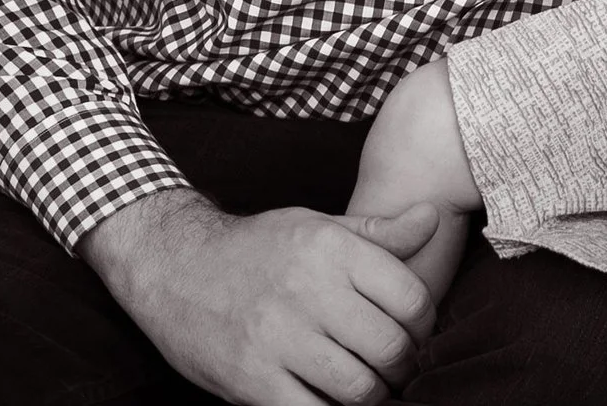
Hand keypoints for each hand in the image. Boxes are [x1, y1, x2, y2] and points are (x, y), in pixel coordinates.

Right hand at [83, 188, 438, 404]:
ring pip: (359, 388)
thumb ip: (378, 232)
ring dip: (373, 396)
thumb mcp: (316, 226)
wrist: (173, 267)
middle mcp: (308, 289)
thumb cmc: (257, 248)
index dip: (424, 325)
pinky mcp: (252, 378)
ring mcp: (278, 337)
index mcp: (330, 248)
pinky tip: (330, 401)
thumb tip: (432, 219)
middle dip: (402, 366)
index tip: (413, 333)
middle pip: (391, 348)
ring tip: (365, 386)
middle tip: (393, 367)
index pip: (411, 298)